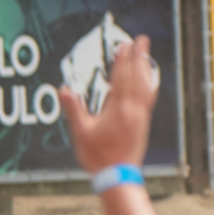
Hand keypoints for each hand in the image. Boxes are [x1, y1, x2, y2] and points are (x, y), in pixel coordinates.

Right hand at [64, 33, 155, 174]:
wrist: (118, 174)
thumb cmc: (98, 156)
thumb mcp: (81, 133)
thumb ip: (74, 109)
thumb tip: (64, 89)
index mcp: (118, 109)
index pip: (121, 78)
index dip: (122, 60)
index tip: (123, 45)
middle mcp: (134, 109)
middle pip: (138, 77)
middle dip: (139, 57)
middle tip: (142, 40)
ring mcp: (141, 115)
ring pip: (146, 85)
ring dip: (146, 68)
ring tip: (146, 55)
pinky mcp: (144, 122)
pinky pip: (149, 97)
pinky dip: (149, 84)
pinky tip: (149, 81)